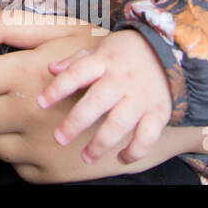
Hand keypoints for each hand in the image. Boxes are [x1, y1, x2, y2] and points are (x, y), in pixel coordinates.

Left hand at [0, 9, 141, 182]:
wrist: (149, 102)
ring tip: (13, 115)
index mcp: (25, 75)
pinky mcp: (51, 174)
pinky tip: (33, 136)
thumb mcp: (58, 31)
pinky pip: (14, 167)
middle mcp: (28, 113)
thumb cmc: (99, 56)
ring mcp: (40, 147)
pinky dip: (17, 153)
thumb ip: (5, 27)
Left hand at [37, 28, 172, 165]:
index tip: (40, 103)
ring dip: (101, 143)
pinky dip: (135, 151)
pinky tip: (120, 158)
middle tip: (59, 139)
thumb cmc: (123, 53)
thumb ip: (75, 61)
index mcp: (103, 61)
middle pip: (96, 102)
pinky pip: (148, 136)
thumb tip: (50, 69)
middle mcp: (122, 79)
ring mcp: (141, 96)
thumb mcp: (99, 49)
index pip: (76, 74)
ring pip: (120, 123)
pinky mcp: (159, 111)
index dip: (57, 89)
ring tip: (86, 157)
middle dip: (76, 122)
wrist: (167, 50)